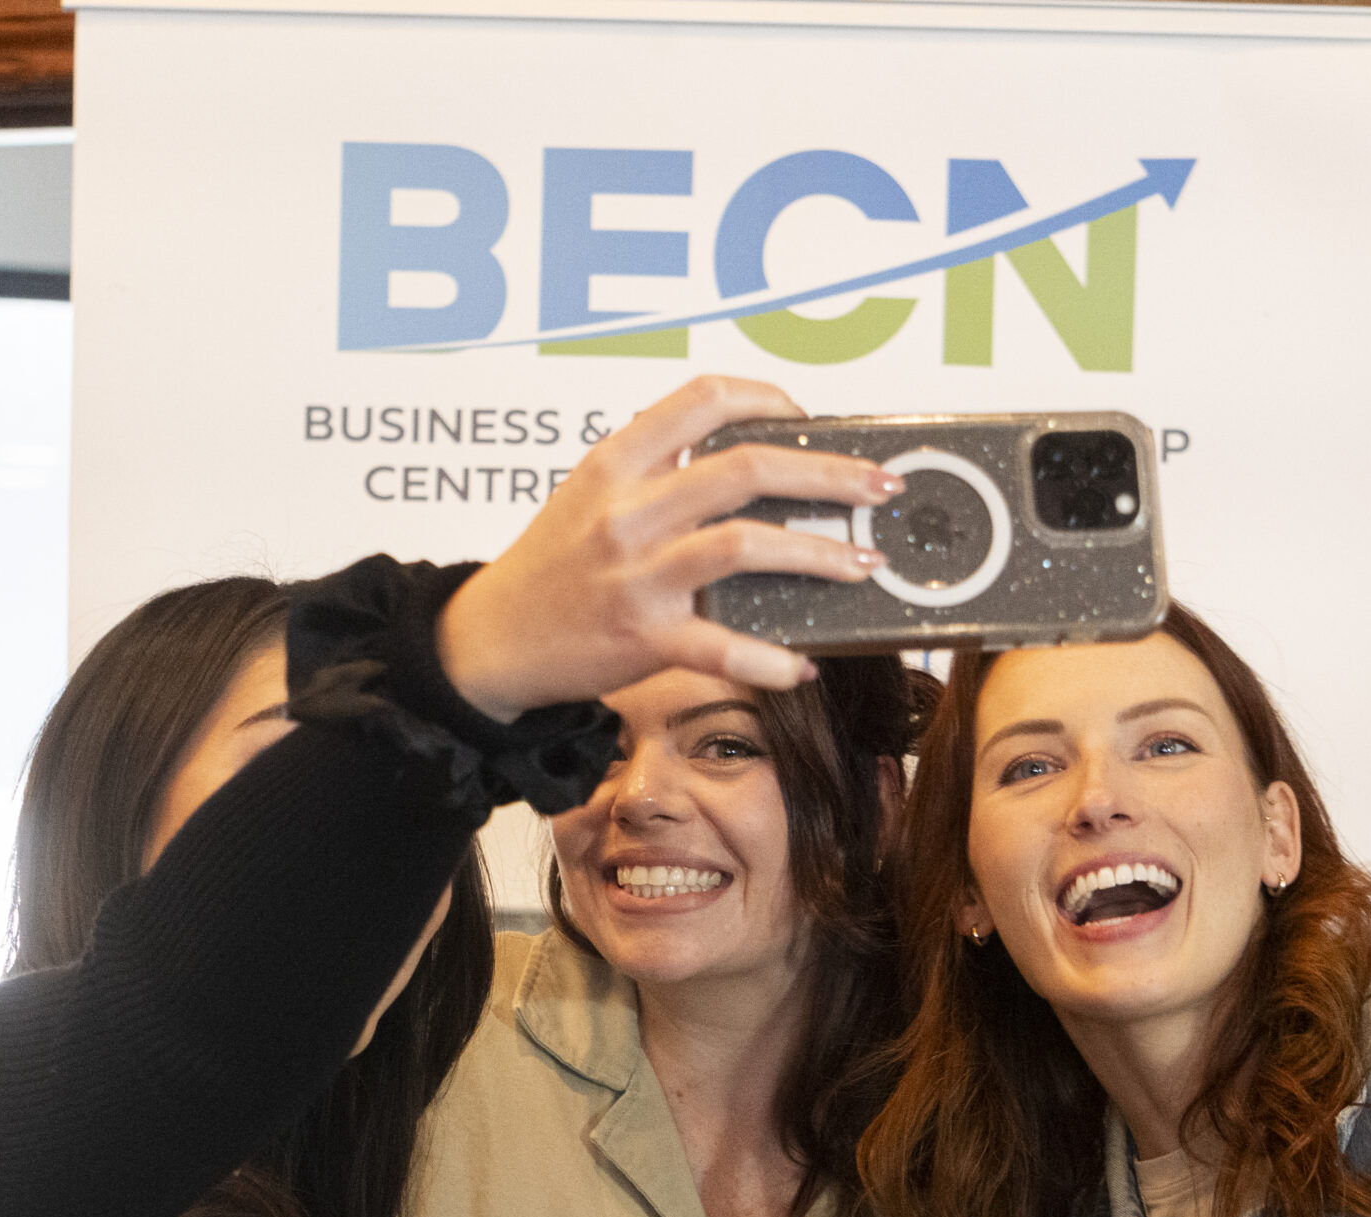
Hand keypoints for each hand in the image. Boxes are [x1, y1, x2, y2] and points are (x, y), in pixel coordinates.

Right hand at [436, 375, 901, 719]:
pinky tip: (802, 665)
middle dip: (830, 474)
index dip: (769, 399)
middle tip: (879, 487)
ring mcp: (637, 575)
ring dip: (820, 553)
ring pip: (746, 544)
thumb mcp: (589, 493)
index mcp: (615, 462)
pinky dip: (771, 659)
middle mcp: (627, 510)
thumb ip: (655, 468)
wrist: (491, 640)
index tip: (809, 418)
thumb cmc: (550, 566)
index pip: (704, 399)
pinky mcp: (643, 638)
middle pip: (747, 467)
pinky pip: (723, 646)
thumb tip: (749, 457)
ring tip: (863, 563)